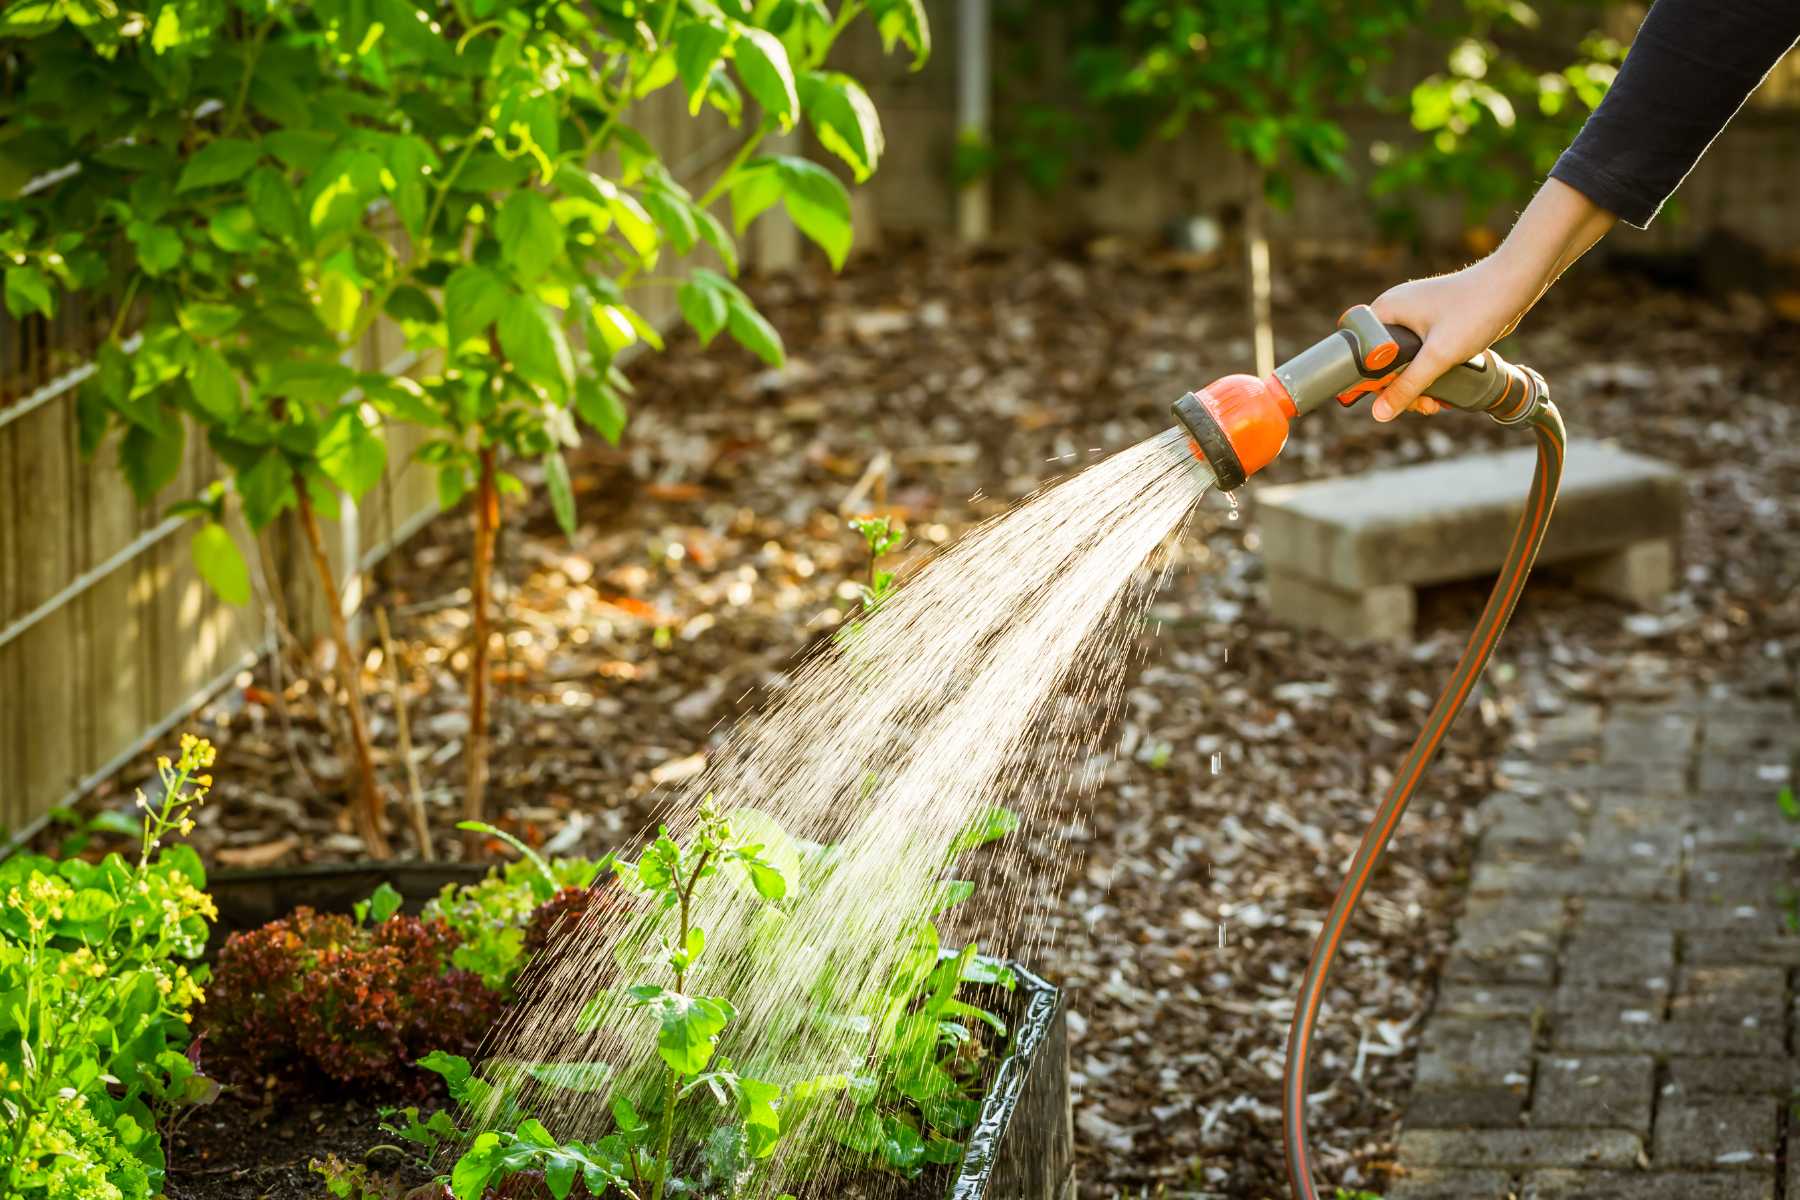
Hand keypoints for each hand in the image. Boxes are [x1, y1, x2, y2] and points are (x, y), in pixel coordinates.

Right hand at [1367, 258, 1537, 421]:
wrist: (1514, 285)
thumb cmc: (1475, 310)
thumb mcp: (1438, 356)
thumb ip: (1407, 386)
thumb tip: (1379, 414)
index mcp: (1386, 310)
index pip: (1359, 352)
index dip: (1369, 380)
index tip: (1390, 398)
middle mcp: (1397, 311)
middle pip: (1382, 362)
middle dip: (1399, 388)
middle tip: (1420, 405)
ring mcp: (1417, 317)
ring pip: (1404, 362)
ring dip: (1417, 385)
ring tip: (1435, 402)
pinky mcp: (1435, 324)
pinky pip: (1422, 355)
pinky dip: (1431, 373)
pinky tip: (1445, 388)